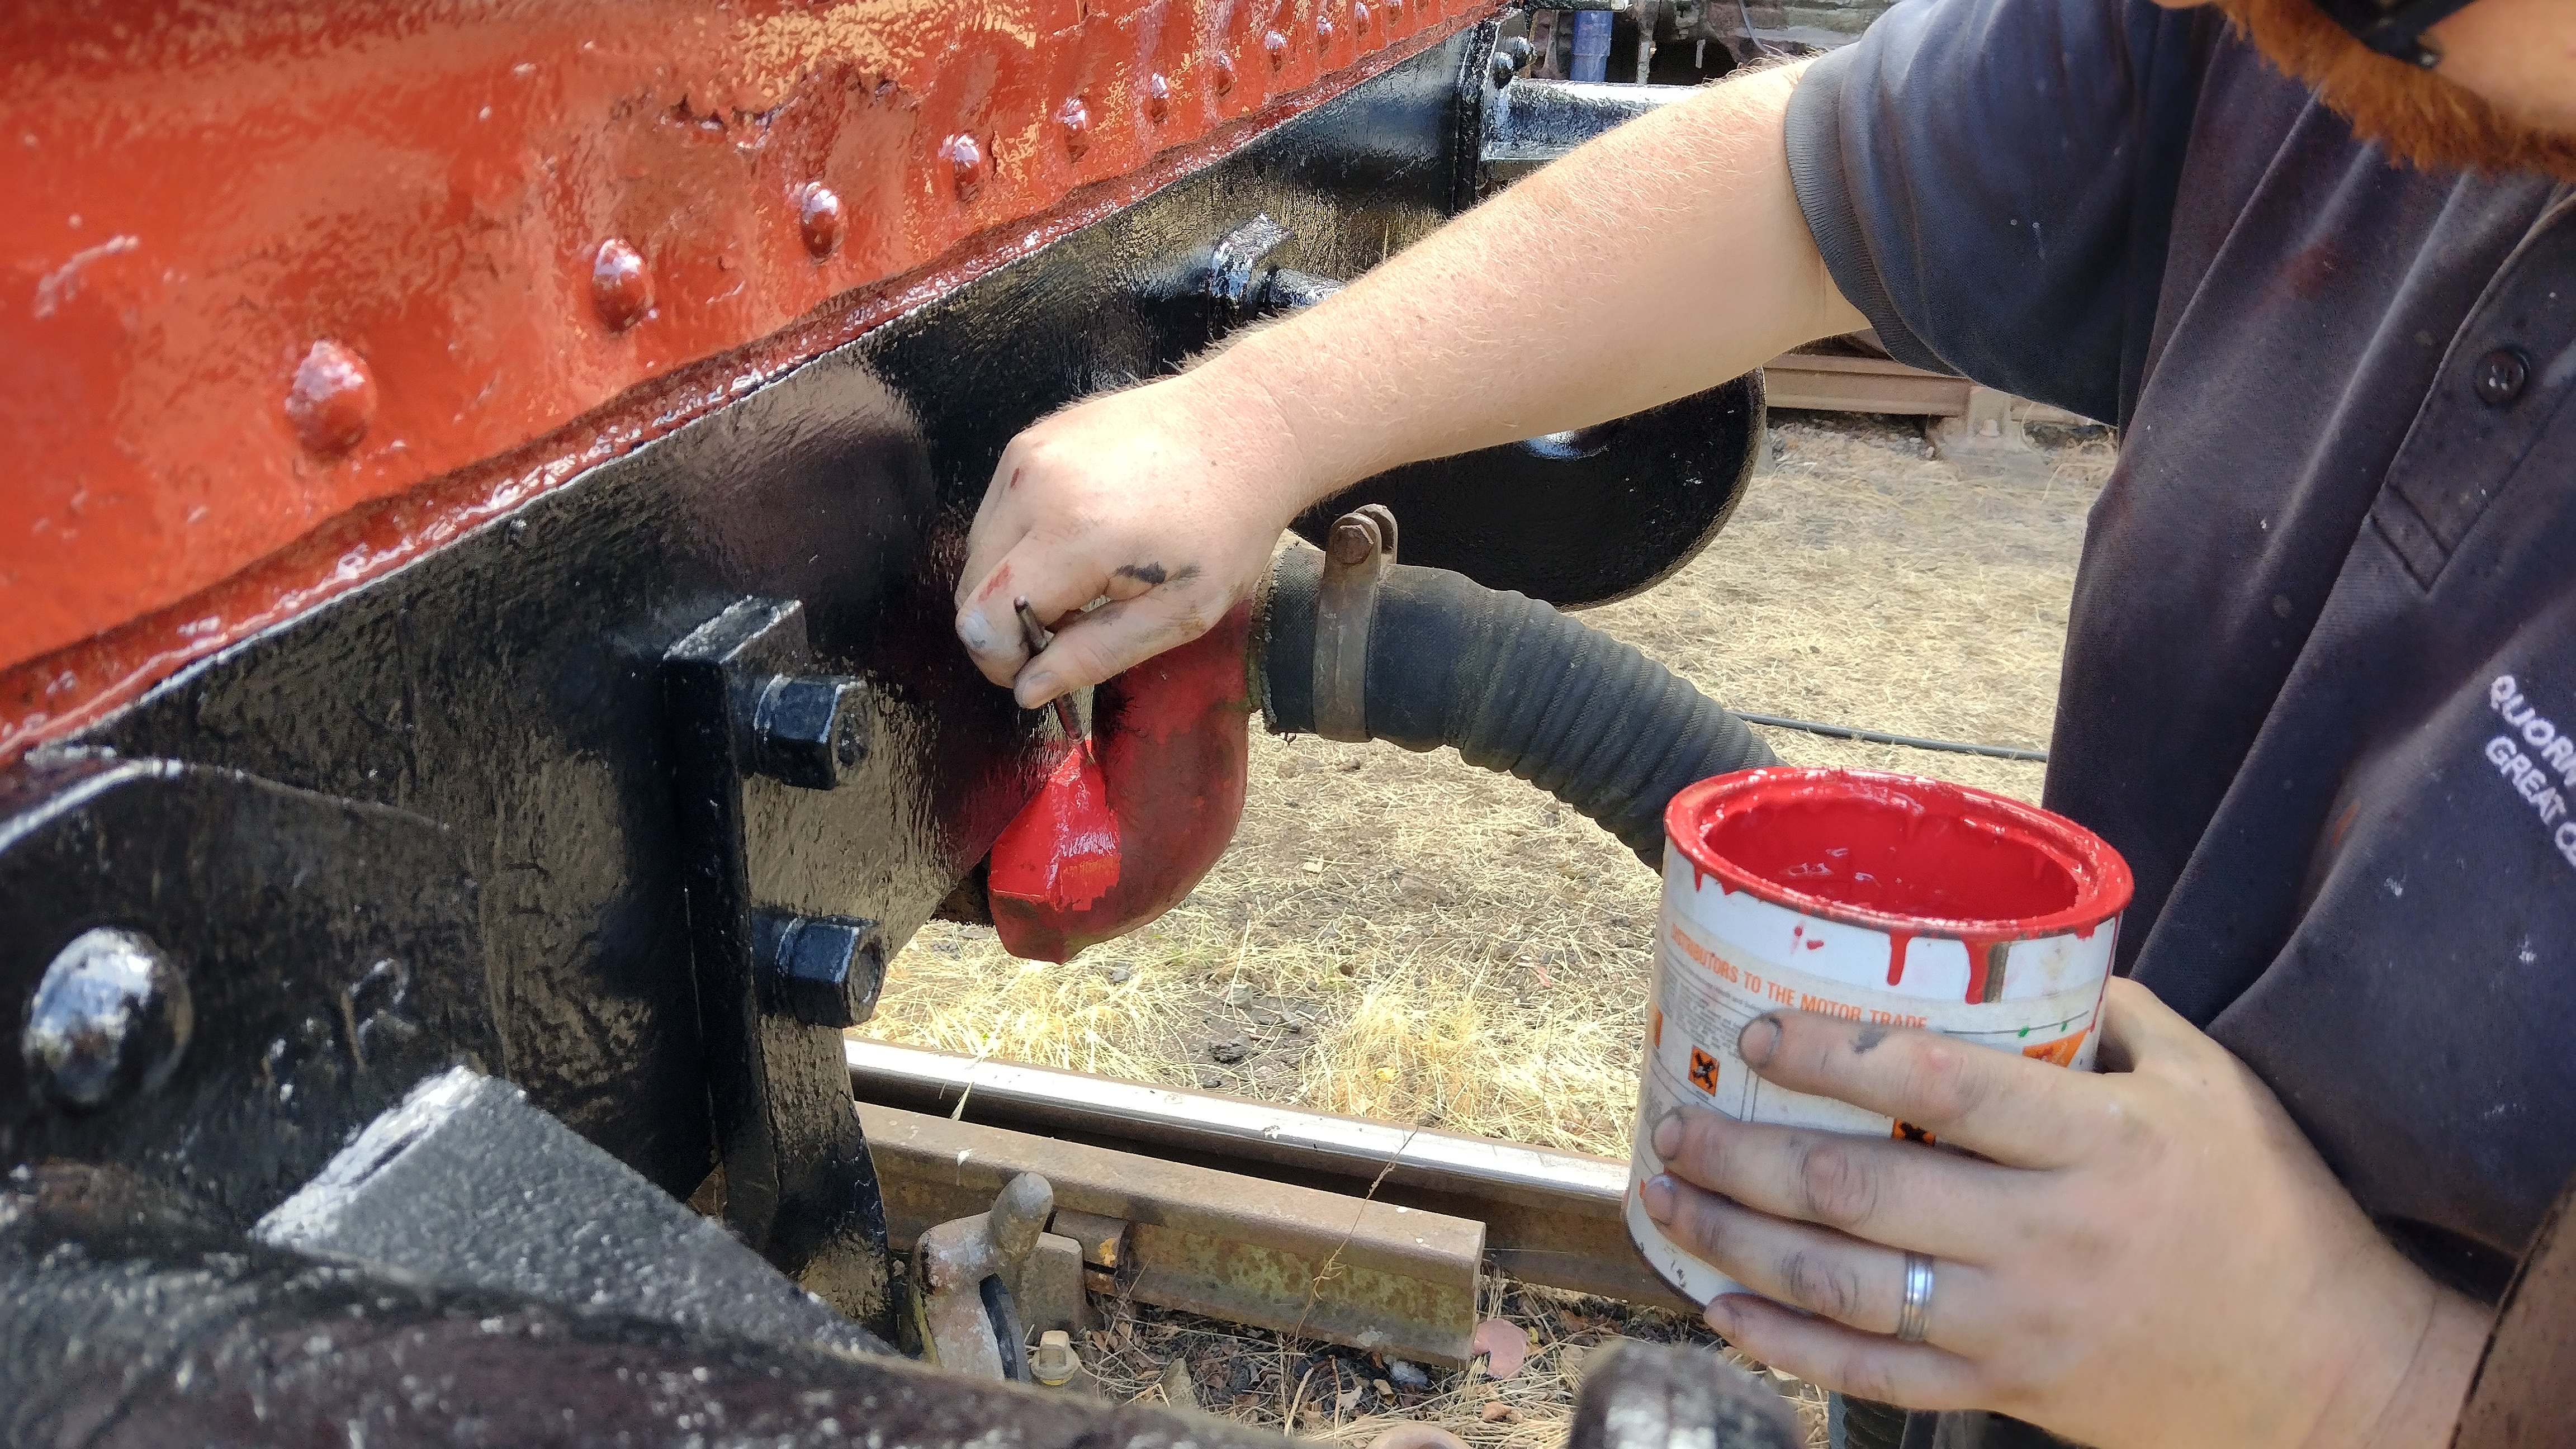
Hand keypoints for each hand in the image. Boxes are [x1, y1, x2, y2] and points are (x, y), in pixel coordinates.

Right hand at [953, 365, 1318, 707]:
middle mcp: (1035, 487)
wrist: (1244, 428)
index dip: (1000, 661)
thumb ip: (1096, 654)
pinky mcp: (1031, 439)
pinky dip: (1021, 541)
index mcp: (1073, 535)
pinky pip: (997, 509)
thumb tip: (1028, 690)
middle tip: (1067, 630)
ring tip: (1079, 586)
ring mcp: (1027, 455)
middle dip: (1005, 624)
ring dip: (1011, 581)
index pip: (982, 619)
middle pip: (969, 585)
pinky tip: (1076, 544)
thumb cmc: (1227, 524)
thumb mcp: (1181, 611)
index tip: (1038, 670)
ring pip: (978, 547)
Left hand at [1639, 979, 2490, 1448]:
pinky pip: (1873, 1375)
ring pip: (1844, 1286)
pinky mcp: (2010, 1388)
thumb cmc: (2270, 1211)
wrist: (2329, 1376)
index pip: (1940, 1086)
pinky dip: (1783, 1343)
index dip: (1834, 1055)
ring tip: (1665, 1199)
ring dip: (1736, 1240)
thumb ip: (2118, 1016)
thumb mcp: (2213, 1089)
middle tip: (1675, 1117)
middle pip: (1862, 1190)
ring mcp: (2019, 1324)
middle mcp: (2046, 1236)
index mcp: (2098, 1144)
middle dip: (1746, 1153)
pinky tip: (1720, 1307)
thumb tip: (2028, 949)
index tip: (1759, 1032)